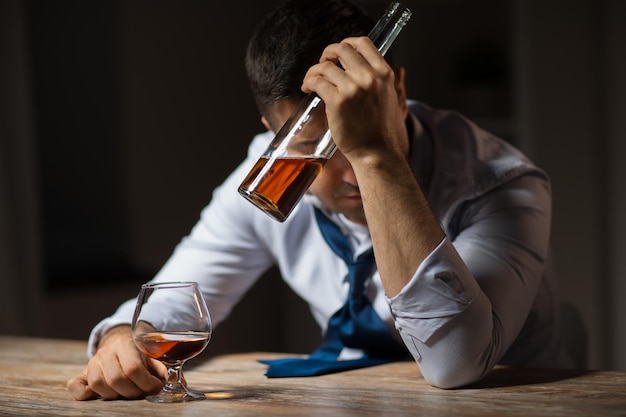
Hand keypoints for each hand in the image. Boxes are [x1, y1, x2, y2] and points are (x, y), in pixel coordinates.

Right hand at [66, 325, 165, 399]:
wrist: (119, 346)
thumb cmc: (139, 355)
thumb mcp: (153, 356)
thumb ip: (164, 368)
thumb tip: (177, 381)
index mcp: (126, 345)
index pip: (133, 368)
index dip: (147, 383)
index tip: (156, 387)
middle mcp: (106, 352)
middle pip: (116, 379)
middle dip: (134, 391)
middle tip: (143, 392)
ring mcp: (92, 363)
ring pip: (99, 385)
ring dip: (116, 395)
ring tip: (128, 392)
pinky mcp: (82, 374)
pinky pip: (76, 387)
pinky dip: (85, 394)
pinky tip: (101, 394)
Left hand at [301, 36, 408, 161]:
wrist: (377, 152)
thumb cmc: (380, 130)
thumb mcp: (388, 96)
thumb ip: (376, 79)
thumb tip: (358, 67)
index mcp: (383, 73)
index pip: (363, 43)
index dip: (347, 44)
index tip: (339, 54)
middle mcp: (369, 77)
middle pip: (341, 49)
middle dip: (327, 54)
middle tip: (323, 65)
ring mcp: (353, 89)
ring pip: (325, 66)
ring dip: (314, 71)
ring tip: (311, 81)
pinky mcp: (337, 102)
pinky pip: (316, 81)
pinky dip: (308, 82)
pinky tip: (308, 89)